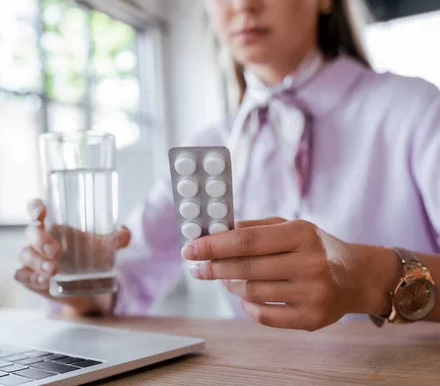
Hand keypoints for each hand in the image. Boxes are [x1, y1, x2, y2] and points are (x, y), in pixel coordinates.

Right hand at [14, 199, 130, 316]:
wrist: (89, 287)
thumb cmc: (91, 256)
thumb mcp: (105, 247)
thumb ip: (117, 238)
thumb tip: (124, 233)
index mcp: (53, 225)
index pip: (36, 209)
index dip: (34, 207)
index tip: (41, 212)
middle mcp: (39, 240)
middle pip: (31, 233)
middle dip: (41, 241)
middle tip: (57, 251)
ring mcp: (33, 259)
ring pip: (25, 254)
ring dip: (37, 262)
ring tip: (54, 270)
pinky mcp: (31, 279)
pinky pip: (22, 276)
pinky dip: (30, 278)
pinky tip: (44, 282)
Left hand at [181, 218, 396, 330]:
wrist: (356, 277)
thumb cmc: (315, 247)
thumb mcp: (291, 227)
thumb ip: (254, 227)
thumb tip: (214, 232)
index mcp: (302, 234)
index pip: (246, 240)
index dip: (213, 244)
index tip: (190, 248)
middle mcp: (310, 263)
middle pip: (246, 267)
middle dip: (213, 267)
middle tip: (196, 267)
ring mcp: (313, 294)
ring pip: (252, 292)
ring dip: (231, 284)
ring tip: (225, 277)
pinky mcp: (312, 319)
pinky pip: (265, 316)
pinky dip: (247, 306)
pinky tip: (244, 296)